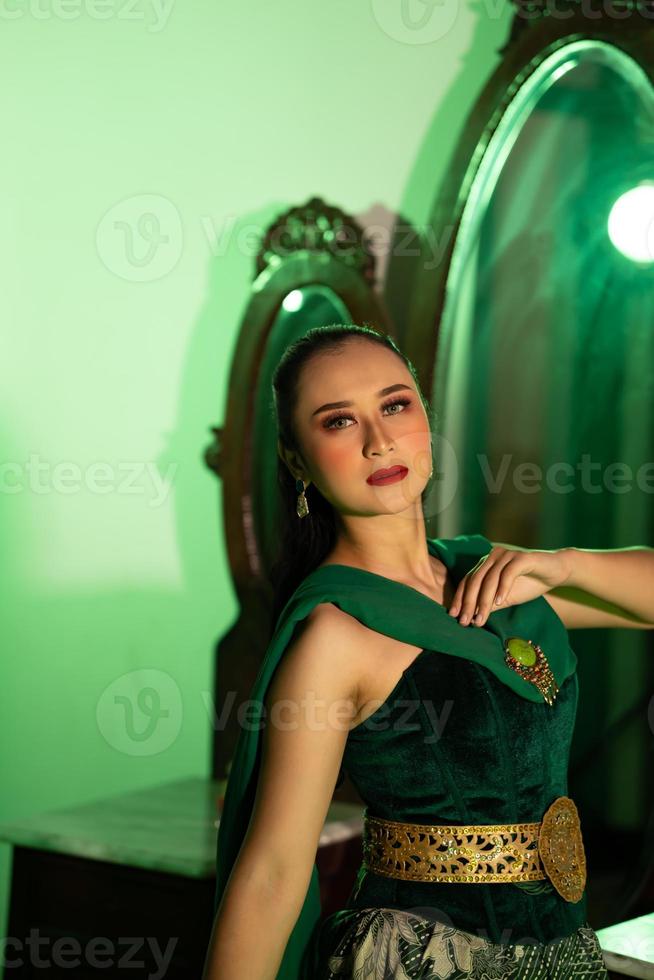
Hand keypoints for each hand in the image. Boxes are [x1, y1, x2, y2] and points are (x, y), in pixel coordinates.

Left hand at [448, 545, 572, 626]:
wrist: (556, 571)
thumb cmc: (530, 584)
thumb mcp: (506, 597)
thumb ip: (490, 604)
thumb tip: (472, 618)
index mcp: (485, 564)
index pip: (468, 581)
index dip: (460, 598)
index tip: (454, 616)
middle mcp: (492, 557)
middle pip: (475, 580)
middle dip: (469, 603)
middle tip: (465, 621)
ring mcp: (506, 555)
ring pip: (489, 579)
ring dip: (484, 600)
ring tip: (480, 618)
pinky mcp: (521, 557)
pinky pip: (508, 573)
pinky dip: (502, 589)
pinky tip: (500, 603)